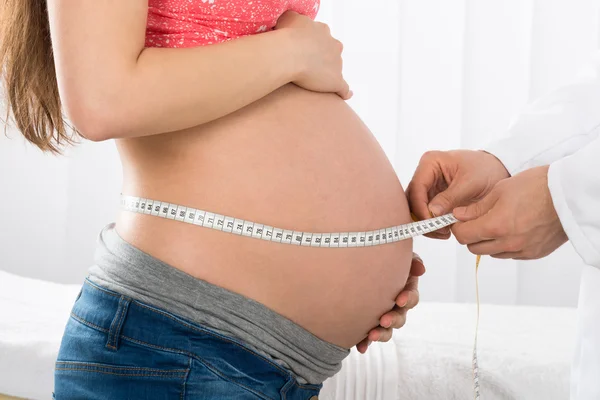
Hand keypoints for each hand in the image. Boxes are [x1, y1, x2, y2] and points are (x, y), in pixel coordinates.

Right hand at [275, 11, 351, 99]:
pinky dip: (344, 92)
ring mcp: (337, 64)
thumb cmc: (287, 36)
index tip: (303, 50)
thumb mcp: (288, 18)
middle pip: (332, 52)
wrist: (290, 54)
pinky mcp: (336, 81)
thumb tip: (293, 22)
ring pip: (336, 69)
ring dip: (328, 74)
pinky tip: (343, 96)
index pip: (322, 37)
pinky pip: (344, 88)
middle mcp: (334, 45)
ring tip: (314, 82)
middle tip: (307, 66)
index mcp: (323, 31)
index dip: (312, 44)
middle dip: (322, 58)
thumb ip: (294, 18)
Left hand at [356, 253, 425, 353]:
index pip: (411, 297)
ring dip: (381, 334)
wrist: (358, 267)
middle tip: (384, 320)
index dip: (408, 299)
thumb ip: (410, 260)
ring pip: (387, 330)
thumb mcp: (398, 257)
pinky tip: (360, 347)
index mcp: (404, 290)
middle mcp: (395, 307)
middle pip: (400, 318)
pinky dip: (365, 342)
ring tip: (372, 335)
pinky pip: (368, 336)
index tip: (400, 300)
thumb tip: (420, 269)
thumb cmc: (383, 260)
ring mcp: (383, 316)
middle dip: (393, 320)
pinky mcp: (368, 324)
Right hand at [406, 150, 509, 238]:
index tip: (431, 222)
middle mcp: (425, 174)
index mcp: (430, 162)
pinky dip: (433, 225)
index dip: (421, 207)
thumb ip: (450, 197)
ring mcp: (428, 187)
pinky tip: (446, 230)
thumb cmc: (485, 169)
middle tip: (438, 230)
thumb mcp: (470, 183)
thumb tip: (432, 212)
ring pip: (416, 209)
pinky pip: (426, 214)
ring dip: (427, 224)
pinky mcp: (433, 199)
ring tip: (444, 232)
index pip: (417, 187)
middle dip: (422, 218)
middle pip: (412, 199)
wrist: (497, 171)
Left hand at [452, 166, 567, 258]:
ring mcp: (522, 250)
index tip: (459, 219)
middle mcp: (508, 243)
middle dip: (471, 234)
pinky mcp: (533, 253)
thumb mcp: (500, 190)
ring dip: (487, 241)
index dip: (458, 227)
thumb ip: (476, 207)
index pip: (463, 236)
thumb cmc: (537, 187)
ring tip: (497, 221)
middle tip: (476, 220)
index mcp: (496, 226)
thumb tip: (458, 215)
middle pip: (474, 248)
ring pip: (491, 252)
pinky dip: (504, 245)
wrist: (568, 194)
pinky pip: (509, 254)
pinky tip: (512, 228)